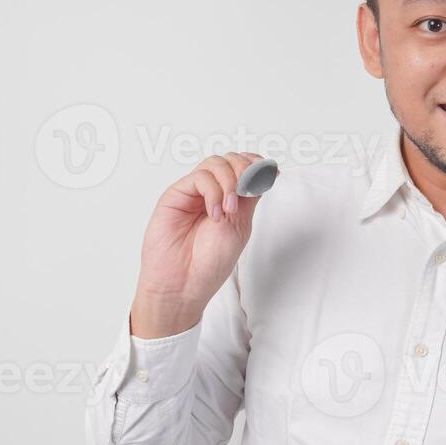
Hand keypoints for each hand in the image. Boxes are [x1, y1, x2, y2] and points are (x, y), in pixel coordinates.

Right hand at [130, 152, 265, 337]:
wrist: (183, 284)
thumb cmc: (209, 263)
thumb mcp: (240, 227)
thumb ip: (248, 198)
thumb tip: (263, 173)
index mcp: (230, 201)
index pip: (244, 169)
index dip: (256, 165)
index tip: (268, 172)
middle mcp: (212, 193)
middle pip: (230, 160)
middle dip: (244, 168)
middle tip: (247, 189)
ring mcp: (194, 193)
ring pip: (215, 163)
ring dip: (229, 180)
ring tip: (229, 209)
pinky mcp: (176, 195)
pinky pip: (199, 177)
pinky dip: (213, 192)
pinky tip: (215, 213)